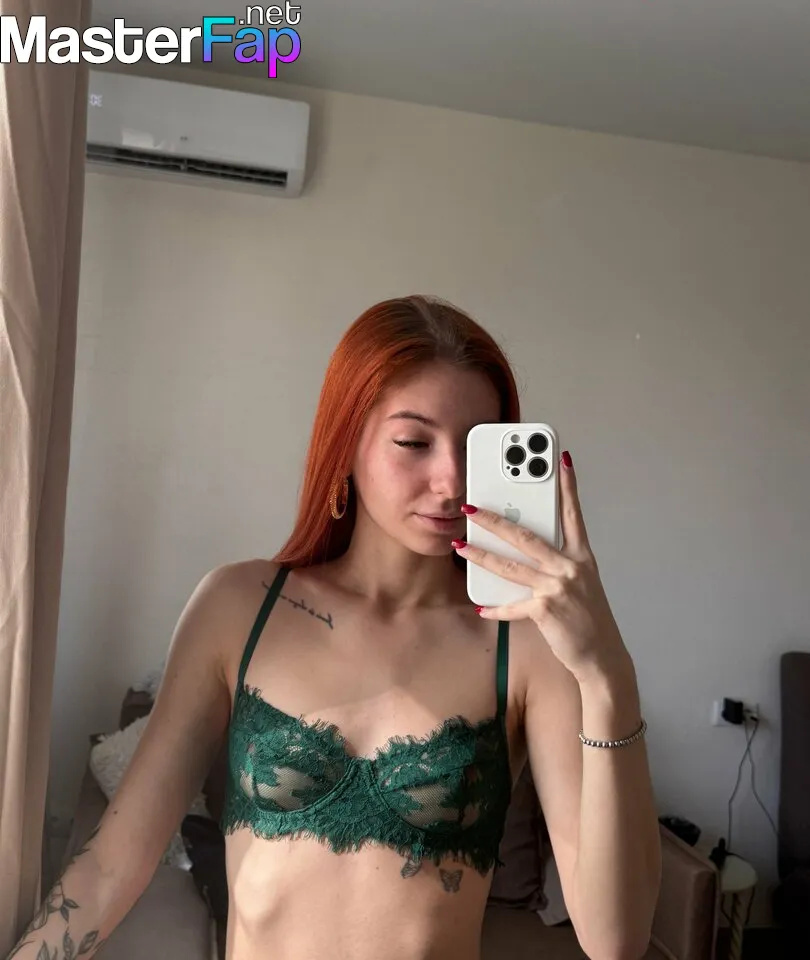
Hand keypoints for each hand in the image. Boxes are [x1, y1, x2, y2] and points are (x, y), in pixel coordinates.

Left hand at [453, 450, 628, 683]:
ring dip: (480, 555)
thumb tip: (526, 550)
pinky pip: (513, 606)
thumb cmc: (589, 618)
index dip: (568, 485)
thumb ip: (557, 563)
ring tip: (459, 544)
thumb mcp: (581, 583)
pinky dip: (496, 608)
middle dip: (495, 519)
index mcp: (581, 557)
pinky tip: (482, 607)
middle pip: (526, 536)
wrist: (602, 655)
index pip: (574, 513)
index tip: (561, 459)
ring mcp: (558, 587)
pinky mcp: (546, 610)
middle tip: (471, 506)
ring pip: (510, 566)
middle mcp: (570, 567)